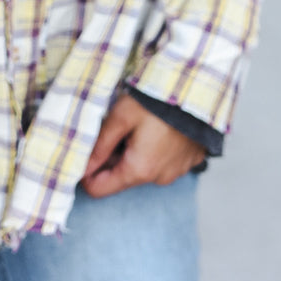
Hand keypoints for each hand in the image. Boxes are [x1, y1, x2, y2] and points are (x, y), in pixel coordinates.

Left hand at [80, 93, 204, 198]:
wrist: (200, 91)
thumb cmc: (157, 101)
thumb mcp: (120, 117)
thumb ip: (99, 146)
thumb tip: (80, 167)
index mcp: (139, 170)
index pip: (99, 189)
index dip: (85, 172)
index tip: (84, 150)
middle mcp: (159, 178)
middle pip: (120, 176)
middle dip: (110, 156)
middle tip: (113, 127)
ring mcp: (176, 171)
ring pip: (142, 168)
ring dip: (133, 151)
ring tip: (137, 123)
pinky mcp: (189, 161)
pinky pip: (163, 162)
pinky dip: (154, 149)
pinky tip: (156, 128)